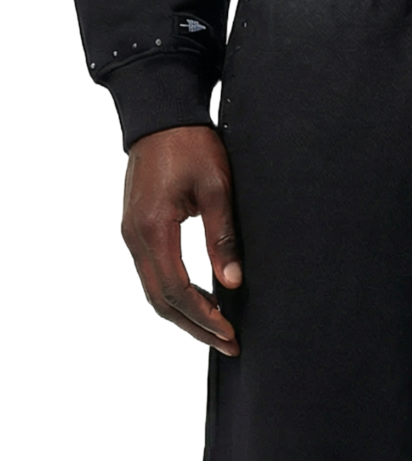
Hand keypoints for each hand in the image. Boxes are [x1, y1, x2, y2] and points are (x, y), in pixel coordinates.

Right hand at [120, 125, 241, 354]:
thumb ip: (222, 238)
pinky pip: (152, 274)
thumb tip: (233, 282)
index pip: (177, 290)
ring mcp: (130, 235)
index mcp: (153, 230)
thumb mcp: (217, 189)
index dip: (205, 316)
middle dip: (195, 326)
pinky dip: (175, 294)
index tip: (230, 332)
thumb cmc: (192, 146)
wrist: (160, 115)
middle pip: (161, 300)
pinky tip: (201, 301)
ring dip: (184, 314)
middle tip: (228, 344)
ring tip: (217, 330)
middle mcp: (134, 238)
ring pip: (153, 291)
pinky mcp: (136, 230)